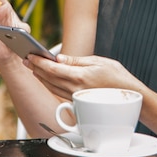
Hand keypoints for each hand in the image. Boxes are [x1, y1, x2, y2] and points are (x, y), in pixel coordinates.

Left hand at [24, 53, 143, 100]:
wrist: (130, 96)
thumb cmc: (117, 77)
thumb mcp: (98, 61)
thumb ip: (76, 61)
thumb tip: (59, 59)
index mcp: (80, 77)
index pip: (52, 69)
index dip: (39, 62)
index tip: (31, 54)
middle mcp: (75, 89)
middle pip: (48, 79)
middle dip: (35, 68)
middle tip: (26, 58)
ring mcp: (75, 97)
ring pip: (51, 87)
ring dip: (40, 76)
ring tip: (32, 66)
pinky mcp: (77, 102)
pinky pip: (58, 92)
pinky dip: (49, 84)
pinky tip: (46, 78)